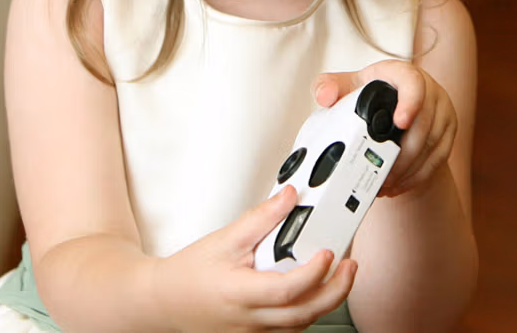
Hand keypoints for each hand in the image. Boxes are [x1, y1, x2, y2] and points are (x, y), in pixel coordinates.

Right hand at [155, 186, 356, 331]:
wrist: (165, 301)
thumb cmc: (190, 273)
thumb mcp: (224, 238)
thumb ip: (261, 218)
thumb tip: (289, 197)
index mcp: (240, 293)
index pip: (287, 289)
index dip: (313, 273)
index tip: (328, 253)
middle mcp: (250, 319)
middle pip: (304, 314)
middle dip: (335, 291)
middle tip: (350, 267)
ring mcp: (253, 332)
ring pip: (299, 325)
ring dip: (324, 302)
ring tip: (339, 276)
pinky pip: (288, 329)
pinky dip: (306, 312)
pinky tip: (313, 293)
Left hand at [312, 60, 457, 197]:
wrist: (395, 108)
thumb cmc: (370, 94)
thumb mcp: (348, 86)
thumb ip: (329, 87)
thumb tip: (325, 97)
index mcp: (401, 74)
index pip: (412, 83)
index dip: (410, 103)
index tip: (400, 122)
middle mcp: (429, 89)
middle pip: (423, 124)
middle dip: (401, 154)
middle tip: (380, 173)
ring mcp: (442, 111)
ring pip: (432, 145)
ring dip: (408, 169)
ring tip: (384, 183)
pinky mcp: (449, 132)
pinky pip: (439, 158)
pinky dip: (418, 175)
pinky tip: (399, 184)